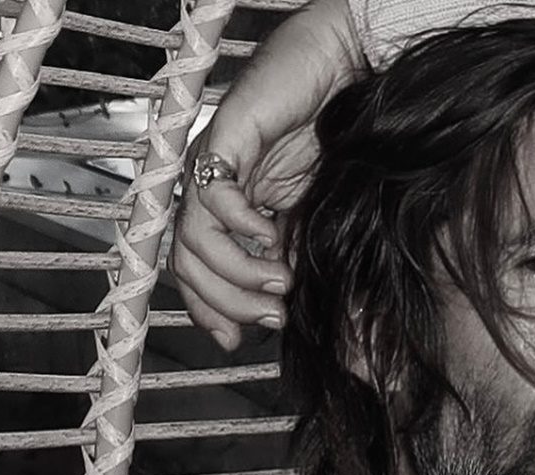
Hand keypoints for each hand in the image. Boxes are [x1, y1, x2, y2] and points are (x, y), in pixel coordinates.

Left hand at [169, 0, 361, 349]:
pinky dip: (241, 224)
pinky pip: (215, 194)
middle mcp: (211, 189)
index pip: (199, 271)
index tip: (238, 342)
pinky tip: (271, 236)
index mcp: (230, 209)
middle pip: (190, 264)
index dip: (212, 311)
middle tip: (272, 316)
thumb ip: (300, 256)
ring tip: (279, 282)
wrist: (344, 72)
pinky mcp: (225, 139)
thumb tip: (292, 310)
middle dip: (228, 301)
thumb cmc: (335, 135)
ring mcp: (213, 165)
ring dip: (237, 273)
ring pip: (195, 238)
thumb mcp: (318, 214)